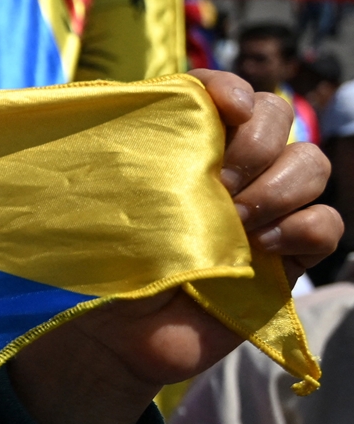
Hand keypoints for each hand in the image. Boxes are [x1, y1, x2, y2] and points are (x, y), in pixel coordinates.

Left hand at [11, 70, 340, 423]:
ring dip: (280, 184)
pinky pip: (327, 223)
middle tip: (217, 181)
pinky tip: (262, 246)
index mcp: (184, 144)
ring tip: (235, 216)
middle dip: (257, 141)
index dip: (230, 88)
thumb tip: (110, 112)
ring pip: (311, 163)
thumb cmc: (99, 264)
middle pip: (279, 115)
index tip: (224, 108)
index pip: (223, 89)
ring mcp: (264, 209)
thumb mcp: (95, 203)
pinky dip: (304, 227)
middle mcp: (230, 168)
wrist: (113, 335)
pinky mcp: (288, 256)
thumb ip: (114, 156)